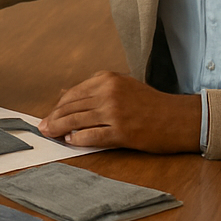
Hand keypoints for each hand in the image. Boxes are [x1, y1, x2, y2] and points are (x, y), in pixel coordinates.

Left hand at [38, 71, 200, 151]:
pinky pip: (91, 136)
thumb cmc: (151, 103)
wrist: (178, 118)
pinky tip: (70, 141)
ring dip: (59, 129)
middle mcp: (108, 92)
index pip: (73, 93)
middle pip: (71, 107)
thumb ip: (95, 89)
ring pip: (76, 121)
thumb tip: (64, 95)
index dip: (58, 106)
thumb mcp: (123, 86)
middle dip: (53, 118)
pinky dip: (77, 140)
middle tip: (42, 127)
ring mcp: (114, 112)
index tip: (50, 115)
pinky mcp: (121, 132)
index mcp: (107, 79)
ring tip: (49, 135)